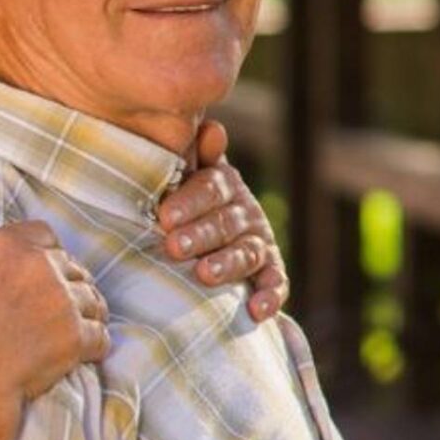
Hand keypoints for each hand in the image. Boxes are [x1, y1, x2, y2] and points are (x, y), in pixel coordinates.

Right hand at [0, 222, 108, 402]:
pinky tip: (84, 351)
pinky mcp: (77, 337)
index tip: (34, 270)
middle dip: (67, 282)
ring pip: (92, 298)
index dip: (42, 251)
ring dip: (86, 311)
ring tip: (74, 326)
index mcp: (5, 245)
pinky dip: (95, 343)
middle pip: (72, 265)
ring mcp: (63, 301)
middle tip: (55, 304)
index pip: (42, 233)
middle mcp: (41, 266)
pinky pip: (101, 335)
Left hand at [157, 120, 289, 321]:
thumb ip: (195, 156)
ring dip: (227, 263)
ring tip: (204, 274)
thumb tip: (213, 129)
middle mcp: (245, 211)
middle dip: (201, 234)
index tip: (164, 215)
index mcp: (223, 184)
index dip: (189, 200)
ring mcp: (258, 241)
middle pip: (226, 222)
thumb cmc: (179, 202)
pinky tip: (258, 311)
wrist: (197, 234)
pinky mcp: (269, 270)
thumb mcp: (183, 176)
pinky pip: (275, 282)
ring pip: (247, 251)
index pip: (211, 187)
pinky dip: (270, 296)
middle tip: (175, 245)